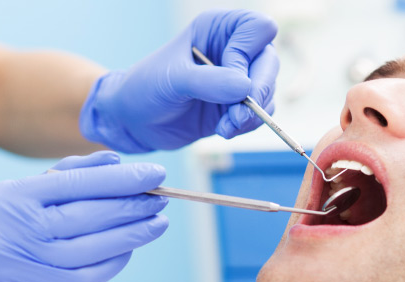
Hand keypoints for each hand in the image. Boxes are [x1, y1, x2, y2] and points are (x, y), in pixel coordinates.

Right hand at [0, 151, 168, 281]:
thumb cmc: (2, 227)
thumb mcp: (22, 193)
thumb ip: (69, 174)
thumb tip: (116, 160)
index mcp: (11, 196)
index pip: (77, 183)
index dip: (121, 179)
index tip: (154, 173)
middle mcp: (17, 229)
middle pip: (89, 214)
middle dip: (133, 205)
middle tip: (162, 197)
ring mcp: (27, 263)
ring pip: (95, 247)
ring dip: (134, 234)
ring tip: (158, 222)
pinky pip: (90, 275)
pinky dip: (116, 260)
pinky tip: (132, 247)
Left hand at [81, 9, 278, 152]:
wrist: (135, 120)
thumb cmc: (146, 87)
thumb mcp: (173, 80)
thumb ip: (208, 81)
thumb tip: (246, 88)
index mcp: (218, 28)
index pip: (258, 28)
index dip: (248, 54)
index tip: (228, 77)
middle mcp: (234, 49)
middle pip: (270, 62)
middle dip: (258, 91)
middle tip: (238, 114)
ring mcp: (239, 78)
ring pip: (268, 90)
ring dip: (252, 114)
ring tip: (226, 126)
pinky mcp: (238, 105)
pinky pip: (260, 113)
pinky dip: (247, 125)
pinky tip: (224, 130)